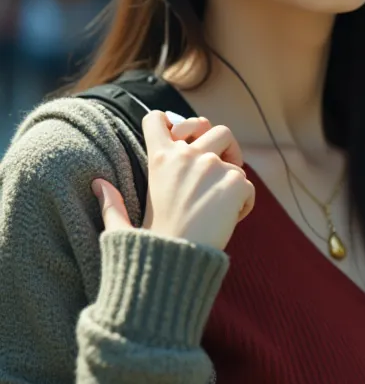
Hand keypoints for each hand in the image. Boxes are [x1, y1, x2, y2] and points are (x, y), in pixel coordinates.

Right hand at [92, 111, 254, 250]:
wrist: (176, 264)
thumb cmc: (150, 248)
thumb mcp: (122, 224)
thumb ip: (110, 202)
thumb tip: (98, 184)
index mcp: (159, 159)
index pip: (156, 119)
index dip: (169, 122)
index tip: (177, 134)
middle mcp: (187, 156)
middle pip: (215, 128)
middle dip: (223, 146)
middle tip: (221, 168)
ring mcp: (212, 167)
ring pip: (237, 159)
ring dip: (235, 173)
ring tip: (225, 198)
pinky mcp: (234, 183)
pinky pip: (248, 186)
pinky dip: (244, 203)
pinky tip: (230, 221)